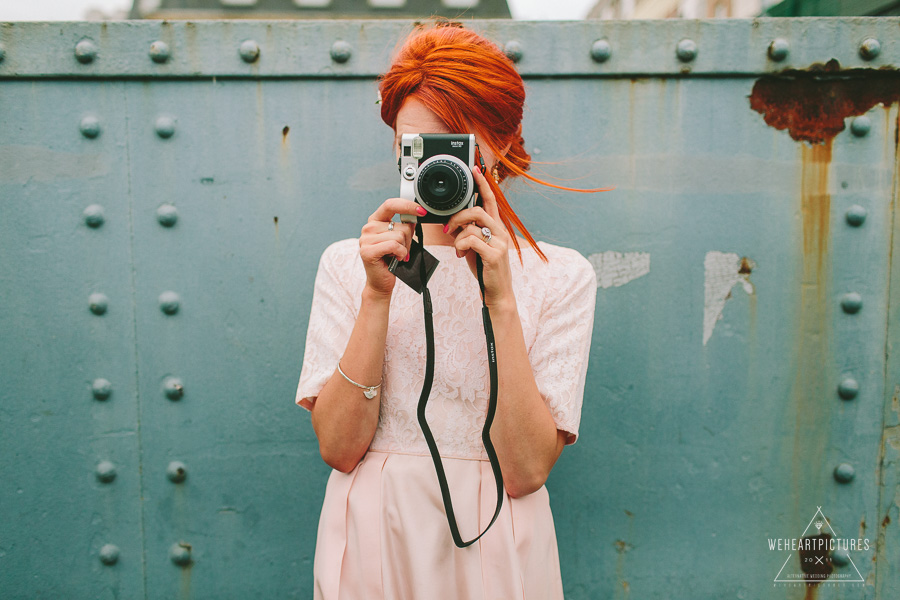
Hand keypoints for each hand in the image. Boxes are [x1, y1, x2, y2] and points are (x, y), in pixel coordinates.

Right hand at [359, 198, 425, 296]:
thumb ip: (404, 226)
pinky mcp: (367, 251)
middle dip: (408, 239)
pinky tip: (395, 259)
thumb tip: (415, 216)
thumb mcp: (400, 239)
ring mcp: (366, 239)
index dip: (407, 205)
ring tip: (396, 256)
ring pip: (399, 236)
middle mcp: (368, 228)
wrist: (381, 282)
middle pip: (401, 225)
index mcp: (375, 221)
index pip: (391, 204)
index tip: (422, 211)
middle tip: (402, 250)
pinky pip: (394, 246)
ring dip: (404, 248)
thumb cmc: (391, 260)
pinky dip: (400, 254)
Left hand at [444, 167, 515, 309]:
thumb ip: (468, 232)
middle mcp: (501, 232)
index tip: (475, 169)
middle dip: (459, 216)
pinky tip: (461, 255)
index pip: (490, 200)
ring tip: (457, 248)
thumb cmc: (485, 269)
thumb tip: (453, 223)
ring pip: (473, 226)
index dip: (483, 184)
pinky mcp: (494, 255)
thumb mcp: (475, 247)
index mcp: (496, 228)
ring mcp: (500, 243)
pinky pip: (471, 241)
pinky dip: (461, 246)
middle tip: (449, 227)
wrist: (497, 292)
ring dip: (458, 236)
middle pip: (478, 210)